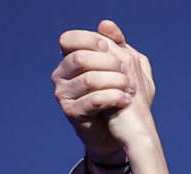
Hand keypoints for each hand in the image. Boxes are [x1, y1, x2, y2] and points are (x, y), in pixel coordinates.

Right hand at [52, 20, 157, 162]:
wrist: (117, 131)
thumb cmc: (118, 96)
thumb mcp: (122, 66)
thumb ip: (115, 44)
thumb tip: (105, 24)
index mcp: (69, 60)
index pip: (69, 40)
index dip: (91, 40)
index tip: (111, 48)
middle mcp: (60, 75)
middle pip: (81, 58)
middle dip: (109, 62)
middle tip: (127, 71)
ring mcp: (63, 95)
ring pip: (89, 79)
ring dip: (116, 81)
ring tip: (131, 88)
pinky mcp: (70, 112)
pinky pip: (93, 100)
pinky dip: (114, 97)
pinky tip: (126, 100)